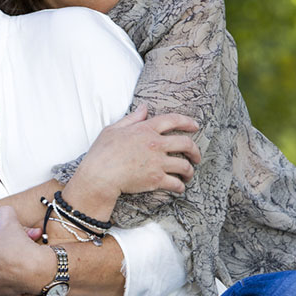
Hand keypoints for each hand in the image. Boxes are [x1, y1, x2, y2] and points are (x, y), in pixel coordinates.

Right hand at [79, 104, 200, 195]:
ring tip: (189, 175)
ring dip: (189, 171)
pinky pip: (176, 183)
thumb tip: (144, 108)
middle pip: (186, 143)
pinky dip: (180, 186)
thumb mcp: (113, 129)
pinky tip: (180, 188)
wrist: (99, 176)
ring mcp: (157, 163)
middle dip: (195, 150)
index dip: (187, 122)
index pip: (173, 120)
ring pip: (184, 166)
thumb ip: (132, 118)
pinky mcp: (156, 180)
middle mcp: (155, 144)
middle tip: (196, 156)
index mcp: (146, 130)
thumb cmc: (102, 152)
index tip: (195, 126)